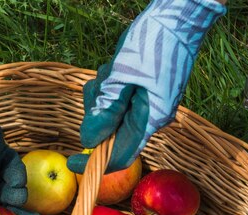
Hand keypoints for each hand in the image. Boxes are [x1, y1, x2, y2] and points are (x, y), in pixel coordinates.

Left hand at [68, 0, 225, 173]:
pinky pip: (113, 100)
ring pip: (109, 115)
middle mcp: (148, 118)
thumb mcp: (122, 76)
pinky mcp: (139, 94)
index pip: (120, 157)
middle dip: (96, 114)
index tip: (70, 161)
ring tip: (111, 71)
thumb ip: (105, 110)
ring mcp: (144, 106)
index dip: (94, 163)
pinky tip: (114, 68)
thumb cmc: (153, 43)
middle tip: (100, 87)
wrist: (176, 17)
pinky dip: (107, 87)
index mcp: (149, 120)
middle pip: (110, 134)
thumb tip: (89, 141)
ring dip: (100, 96)